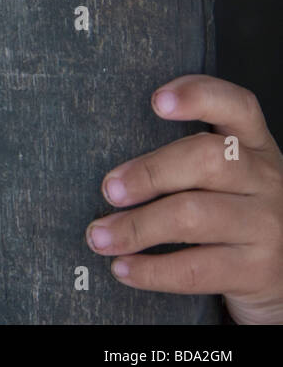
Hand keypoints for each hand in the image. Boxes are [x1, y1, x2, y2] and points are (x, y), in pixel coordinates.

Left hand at [84, 74, 282, 323]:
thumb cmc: (237, 213)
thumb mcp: (228, 178)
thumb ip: (187, 159)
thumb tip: (109, 168)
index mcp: (255, 147)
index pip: (237, 107)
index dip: (199, 96)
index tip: (156, 101)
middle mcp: (267, 180)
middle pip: (208, 160)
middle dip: (149, 172)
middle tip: (109, 189)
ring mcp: (267, 226)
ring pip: (195, 216)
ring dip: (136, 226)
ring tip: (100, 236)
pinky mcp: (259, 270)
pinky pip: (196, 268)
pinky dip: (151, 269)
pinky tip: (123, 268)